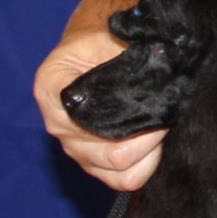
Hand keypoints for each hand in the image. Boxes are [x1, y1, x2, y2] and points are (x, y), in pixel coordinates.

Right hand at [32, 25, 165, 190]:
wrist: (89, 54)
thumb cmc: (98, 44)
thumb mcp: (107, 37)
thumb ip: (128, 54)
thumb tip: (164, 63)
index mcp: (52, 90)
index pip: (87, 117)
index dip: (127, 115)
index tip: (146, 101)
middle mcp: (58, 125)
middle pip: (111, 152)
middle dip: (147, 135)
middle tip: (164, 116)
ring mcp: (74, 149)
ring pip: (119, 170)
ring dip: (148, 152)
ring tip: (159, 127)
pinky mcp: (91, 164)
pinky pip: (123, 181)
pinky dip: (145, 166)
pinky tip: (154, 144)